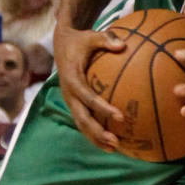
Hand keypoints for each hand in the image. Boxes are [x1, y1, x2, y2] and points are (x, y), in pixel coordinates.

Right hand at [54, 24, 125, 150]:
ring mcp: (70, 100)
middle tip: (115, 142)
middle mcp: (69, 93)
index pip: (88, 97)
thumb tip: (123, 45)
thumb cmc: (80, 40)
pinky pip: (83, 121)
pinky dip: (94, 133)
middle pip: (82, 118)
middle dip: (97, 132)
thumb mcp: (91, 35)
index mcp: (72, 78)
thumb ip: (106, 39)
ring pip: (81, 124)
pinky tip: (110, 142)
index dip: (102, 108)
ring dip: (96, 138)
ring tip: (114, 148)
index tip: (119, 116)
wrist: (62, 43)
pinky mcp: (74, 103)